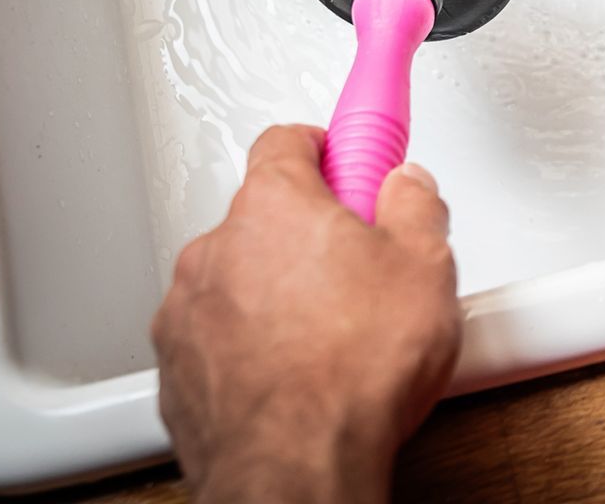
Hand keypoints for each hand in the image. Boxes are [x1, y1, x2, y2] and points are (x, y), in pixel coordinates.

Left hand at [151, 125, 461, 503]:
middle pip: (265, 213)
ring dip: (278, 292)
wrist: (299, 465)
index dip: (330, 146)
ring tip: (337, 332)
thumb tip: (409, 187)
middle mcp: (217, 248)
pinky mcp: (178, 371)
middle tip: (363, 263)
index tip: (355, 159)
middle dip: (311, 232)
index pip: (289, 140)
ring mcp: (188, 312)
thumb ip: (415, 204)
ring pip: (239, 279)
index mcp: (274, 204)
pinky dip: (253, 345)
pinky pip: (218, 337)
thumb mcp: (426, 263)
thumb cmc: (351, 370)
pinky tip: (302, 371)